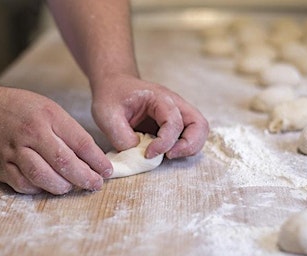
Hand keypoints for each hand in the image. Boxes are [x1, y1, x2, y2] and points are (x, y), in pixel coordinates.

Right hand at [0, 87, 112, 194]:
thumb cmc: (23, 111)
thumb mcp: (51, 110)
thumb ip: (70, 133)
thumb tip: (93, 159)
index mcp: (49, 116)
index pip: (80, 142)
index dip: (97, 161)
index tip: (106, 171)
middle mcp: (31, 133)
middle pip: (63, 162)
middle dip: (84, 177)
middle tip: (94, 185)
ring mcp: (14, 150)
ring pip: (42, 176)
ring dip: (61, 186)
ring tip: (71, 187)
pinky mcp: (0, 165)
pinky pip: (23, 184)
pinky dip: (38, 189)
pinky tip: (47, 187)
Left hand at [91, 74, 208, 158]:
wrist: (114, 85)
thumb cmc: (111, 96)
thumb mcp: (107, 115)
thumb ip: (121, 136)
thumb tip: (139, 153)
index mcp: (159, 98)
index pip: (173, 122)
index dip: (163, 142)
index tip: (147, 154)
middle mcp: (174, 104)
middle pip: (199, 124)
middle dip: (189, 145)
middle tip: (169, 156)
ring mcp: (177, 113)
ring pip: (199, 130)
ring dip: (189, 147)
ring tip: (169, 156)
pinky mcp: (175, 122)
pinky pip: (189, 135)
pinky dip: (184, 147)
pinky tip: (166, 152)